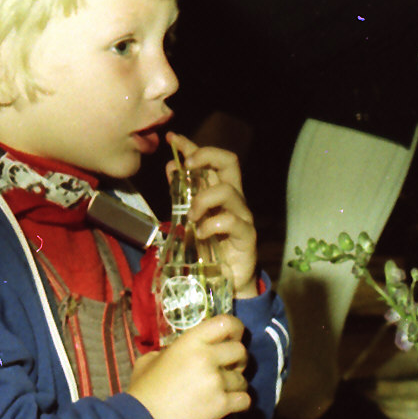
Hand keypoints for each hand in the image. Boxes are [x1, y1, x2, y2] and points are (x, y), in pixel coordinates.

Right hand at [128, 314, 249, 418]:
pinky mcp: (221, 405)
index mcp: (190, 342)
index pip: (225, 323)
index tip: (233, 336)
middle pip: (241, 351)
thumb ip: (171, 351)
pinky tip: (231, 403)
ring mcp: (216, 382)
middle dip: (238, 360)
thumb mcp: (151, 358)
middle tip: (229, 367)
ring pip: (243, 379)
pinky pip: (245, 400)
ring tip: (226, 390)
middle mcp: (207, 357)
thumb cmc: (144, 387)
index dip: (235, 328)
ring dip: (237, 384)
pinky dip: (240, 402)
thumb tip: (181, 354)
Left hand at [166, 132, 257, 297]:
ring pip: (227, 190)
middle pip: (230, 162)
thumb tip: (170, 166)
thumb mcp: (190, 215)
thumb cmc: (209, 245)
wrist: (227, 280)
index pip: (211, 159)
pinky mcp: (247, 236)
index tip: (172, 138)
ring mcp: (242, 215)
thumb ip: (182, 192)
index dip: (193, 146)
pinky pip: (231, 221)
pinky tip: (200, 234)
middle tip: (186, 165)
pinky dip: (211, 225)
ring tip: (190, 215)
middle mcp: (234, 198)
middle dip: (206, 156)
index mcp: (219, 190)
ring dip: (203, 199)